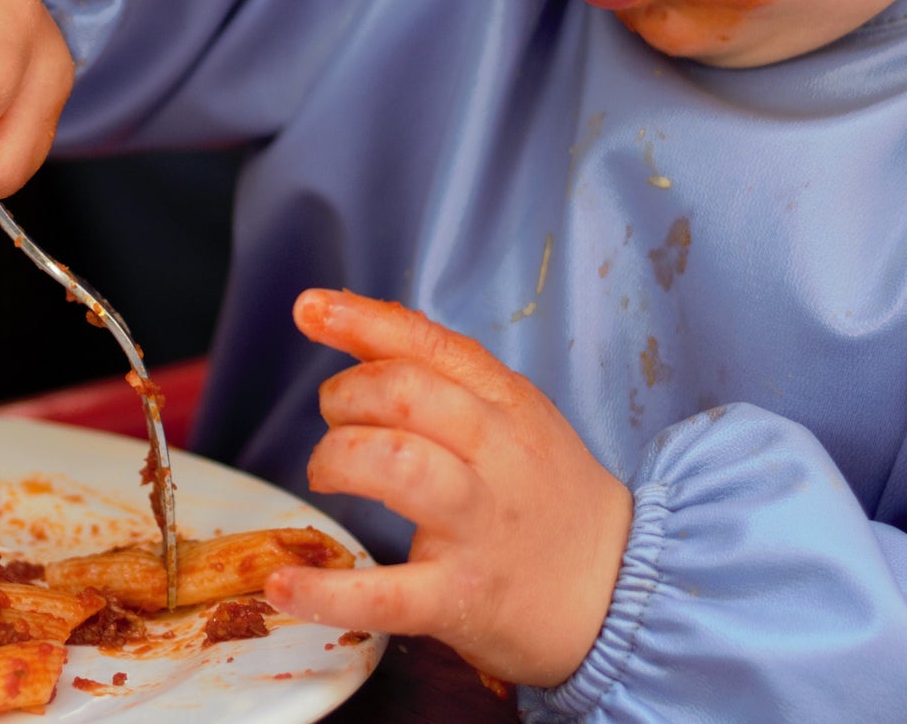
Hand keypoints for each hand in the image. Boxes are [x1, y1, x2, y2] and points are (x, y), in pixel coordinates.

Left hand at [266, 289, 633, 687]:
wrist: (620, 589)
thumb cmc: (550, 497)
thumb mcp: (516, 418)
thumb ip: (446, 378)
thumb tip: (360, 329)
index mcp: (508, 403)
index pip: (430, 344)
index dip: (363, 320)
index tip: (310, 307)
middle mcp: (495, 454)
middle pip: (405, 393)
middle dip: (345, 395)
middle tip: (334, 419)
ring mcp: (479, 525)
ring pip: (396, 466)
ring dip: (337, 459)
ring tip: (327, 475)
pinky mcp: (462, 598)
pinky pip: (386, 592)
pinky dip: (326, 592)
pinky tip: (286, 586)